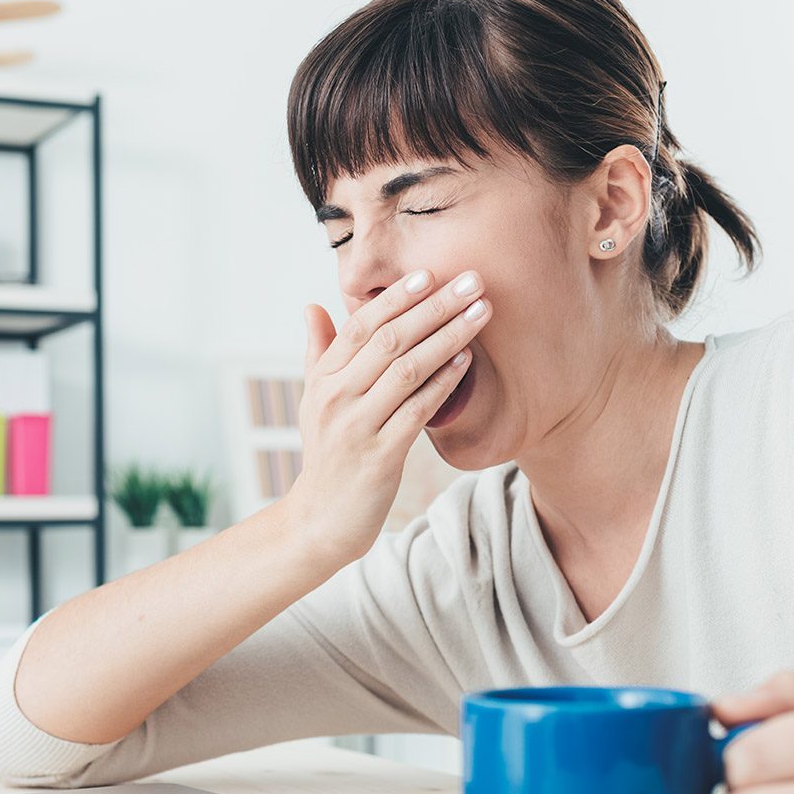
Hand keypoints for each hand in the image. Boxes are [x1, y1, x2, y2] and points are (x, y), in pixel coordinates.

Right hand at [285, 268, 490, 563]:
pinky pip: (418, 411)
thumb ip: (319, 352)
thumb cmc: (328, 454)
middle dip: (434, 306)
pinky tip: (467, 361)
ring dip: (448, 337)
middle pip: (389, 340)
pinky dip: (444, 382)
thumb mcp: (314, 401)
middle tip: (472, 281)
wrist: (322, 519)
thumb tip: (313, 306)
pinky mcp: (380, 456)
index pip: (360, 325)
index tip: (430, 273)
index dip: (397, 298)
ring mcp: (358, 427)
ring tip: (481, 313)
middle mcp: (337, 397)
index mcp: (323, 379)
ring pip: (407, 370)